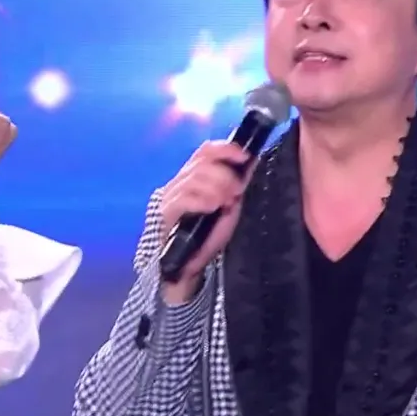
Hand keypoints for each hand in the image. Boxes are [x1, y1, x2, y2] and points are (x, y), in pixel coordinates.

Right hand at [158, 141, 255, 303]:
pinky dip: (201, 200)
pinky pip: (183, 198)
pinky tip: (212, 207)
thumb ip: (236, 185)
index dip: (225, 149)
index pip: (204, 151)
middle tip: (236, 192)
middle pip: (202, 163)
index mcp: (193, 177)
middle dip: (224, 174)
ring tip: (225, 202)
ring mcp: (170, 196)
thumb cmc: (208, 235)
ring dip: (216, 186)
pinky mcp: (166, 213)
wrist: (189, 266)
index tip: (244, 156)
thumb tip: (251, 162)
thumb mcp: (229, 206)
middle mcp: (179, 182)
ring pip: (193, 177)